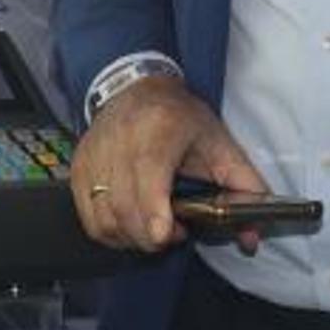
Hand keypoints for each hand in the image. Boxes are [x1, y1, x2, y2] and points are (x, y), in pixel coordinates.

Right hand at [70, 75, 268, 252]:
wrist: (134, 90)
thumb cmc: (179, 118)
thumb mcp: (220, 144)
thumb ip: (244, 189)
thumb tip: (250, 239)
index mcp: (158, 129)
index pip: (146, 173)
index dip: (153, 209)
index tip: (163, 235)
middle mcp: (119, 141)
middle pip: (124, 204)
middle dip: (150, 236)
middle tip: (173, 234)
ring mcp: (94, 155)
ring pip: (104, 216)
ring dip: (130, 237)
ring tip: (152, 229)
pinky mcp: (78, 168)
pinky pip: (89, 216)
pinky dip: (109, 231)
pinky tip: (129, 226)